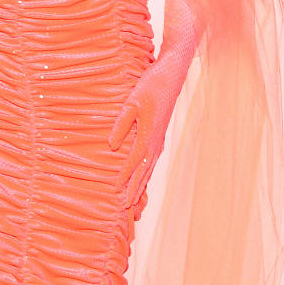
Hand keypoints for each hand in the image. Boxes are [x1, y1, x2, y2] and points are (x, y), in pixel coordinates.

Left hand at [107, 49, 186, 208]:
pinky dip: (146, 173)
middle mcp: (155, 142)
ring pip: (149, 168)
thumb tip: (112, 147)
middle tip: (128, 209)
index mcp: (148, 136)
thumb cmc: (150, 87)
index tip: (116, 192)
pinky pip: (151, 160)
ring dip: (142, 185)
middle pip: (144, 172)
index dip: (124, 178)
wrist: (171, 75)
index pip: (134, 163)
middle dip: (135, 190)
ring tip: (135, 201)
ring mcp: (159, 140)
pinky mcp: (159, 135)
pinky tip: (143, 177)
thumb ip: (121, 125)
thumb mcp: (131, 104)